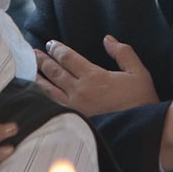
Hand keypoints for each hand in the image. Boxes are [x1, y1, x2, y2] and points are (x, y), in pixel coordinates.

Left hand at [35, 35, 158, 114]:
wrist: (141, 132)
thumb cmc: (141, 101)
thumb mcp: (137, 72)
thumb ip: (122, 52)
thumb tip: (107, 39)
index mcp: (93, 76)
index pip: (68, 58)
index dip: (57, 49)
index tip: (50, 44)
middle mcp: (80, 91)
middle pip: (55, 72)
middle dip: (43, 60)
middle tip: (33, 52)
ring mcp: (75, 108)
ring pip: (50, 90)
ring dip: (39, 78)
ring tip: (30, 70)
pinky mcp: (75, 121)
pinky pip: (54, 106)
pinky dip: (43, 98)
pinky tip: (38, 95)